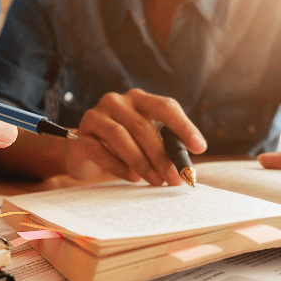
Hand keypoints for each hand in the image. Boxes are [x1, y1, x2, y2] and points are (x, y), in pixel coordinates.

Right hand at [63, 89, 206, 185]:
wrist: (83, 152)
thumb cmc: (122, 146)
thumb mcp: (145, 141)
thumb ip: (165, 146)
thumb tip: (188, 166)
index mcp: (138, 99)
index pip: (165, 106)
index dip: (184, 126)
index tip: (199, 148)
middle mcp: (116, 102)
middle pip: (143, 126)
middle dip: (162, 156)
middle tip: (174, 178)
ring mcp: (96, 116)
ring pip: (121, 137)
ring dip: (142, 162)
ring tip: (156, 181)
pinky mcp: (81, 135)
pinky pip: (100, 151)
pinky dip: (119, 167)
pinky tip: (133, 178)